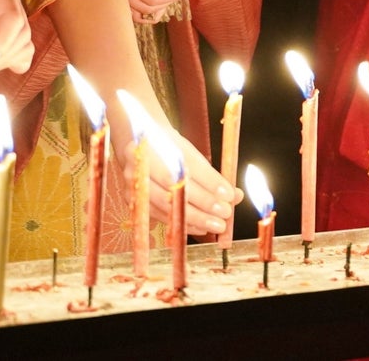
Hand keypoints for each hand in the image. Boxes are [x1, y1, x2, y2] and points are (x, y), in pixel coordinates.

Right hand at [122, 118, 239, 236]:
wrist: (141, 148)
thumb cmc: (171, 150)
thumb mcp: (192, 154)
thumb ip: (212, 174)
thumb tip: (235, 196)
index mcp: (158, 141)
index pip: (188, 164)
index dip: (209, 181)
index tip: (228, 194)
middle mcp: (141, 161)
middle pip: (175, 186)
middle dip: (203, 202)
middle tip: (225, 213)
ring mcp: (134, 181)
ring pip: (167, 204)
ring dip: (195, 217)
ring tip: (217, 224)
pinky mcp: (133, 199)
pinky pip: (160, 216)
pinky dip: (182, 223)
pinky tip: (201, 228)